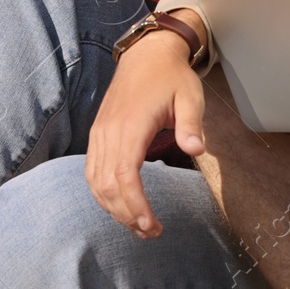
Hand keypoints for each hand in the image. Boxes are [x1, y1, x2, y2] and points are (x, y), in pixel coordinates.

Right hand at [86, 24, 205, 237]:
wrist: (146, 55)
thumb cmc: (171, 77)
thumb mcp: (190, 95)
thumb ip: (192, 124)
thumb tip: (196, 150)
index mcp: (131, 125)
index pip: (125, 175)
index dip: (135, 204)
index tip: (152, 225)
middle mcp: (108, 133)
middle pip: (107, 185)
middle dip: (126, 214)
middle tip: (152, 232)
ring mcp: (99, 135)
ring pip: (95, 182)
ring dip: (113, 208)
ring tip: (138, 226)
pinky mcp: (97, 136)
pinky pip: (92, 172)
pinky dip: (104, 194)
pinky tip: (121, 205)